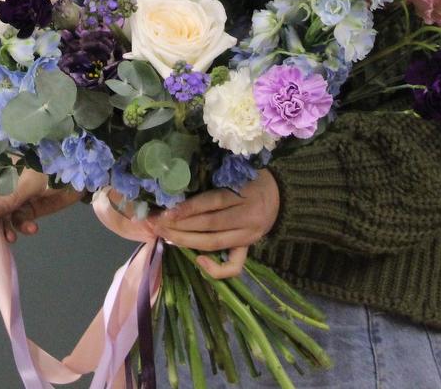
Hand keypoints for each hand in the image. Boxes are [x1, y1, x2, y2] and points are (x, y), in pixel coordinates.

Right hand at [0, 159, 82, 242]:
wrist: (82, 174)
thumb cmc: (54, 167)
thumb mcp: (31, 182)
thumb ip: (11, 198)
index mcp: (0, 166)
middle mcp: (4, 182)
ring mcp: (15, 196)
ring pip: (3, 216)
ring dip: (6, 228)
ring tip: (12, 237)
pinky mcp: (27, 207)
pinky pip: (18, 220)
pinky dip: (23, 226)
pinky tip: (32, 229)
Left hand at [147, 169, 279, 278]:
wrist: (282, 195)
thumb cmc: (254, 178)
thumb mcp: (239, 171)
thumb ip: (217, 177)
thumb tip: (181, 182)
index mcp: (246, 193)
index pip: (212, 203)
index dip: (189, 208)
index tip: (166, 211)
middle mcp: (248, 216)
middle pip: (209, 225)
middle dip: (180, 226)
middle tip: (158, 224)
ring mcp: (249, 236)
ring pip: (214, 243)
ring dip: (187, 241)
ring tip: (166, 235)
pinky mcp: (249, 248)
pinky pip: (234, 265)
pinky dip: (215, 268)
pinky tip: (197, 261)